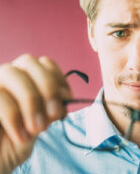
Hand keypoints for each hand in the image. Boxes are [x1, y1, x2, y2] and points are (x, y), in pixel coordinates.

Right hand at [0, 54, 71, 173]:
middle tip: (55, 114)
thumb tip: (65, 98)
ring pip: (12, 73)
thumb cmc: (15, 142)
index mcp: (26, 78)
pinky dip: (14, 116)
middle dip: (47, 87)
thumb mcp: (39, 124)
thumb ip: (51, 109)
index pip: (45, 63)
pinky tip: (21, 136)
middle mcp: (8, 76)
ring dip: (31, 102)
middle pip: (29, 61)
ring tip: (38, 128)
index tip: (68, 100)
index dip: (59, 78)